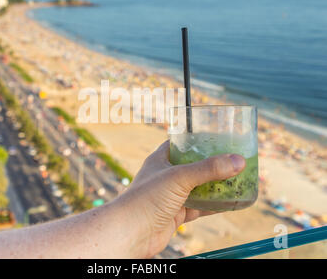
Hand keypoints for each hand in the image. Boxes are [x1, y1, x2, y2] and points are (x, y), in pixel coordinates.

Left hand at [117, 140, 244, 257]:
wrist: (131, 232)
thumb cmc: (147, 198)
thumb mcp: (179, 177)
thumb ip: (208, 169)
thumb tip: (238, 161)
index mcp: (161, 159)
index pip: (180, 144)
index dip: (196, 140)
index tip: (216, 137)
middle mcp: (166, 176)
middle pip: (192, 166)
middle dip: (211, 164)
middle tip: (232, 159)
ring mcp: (171, 195)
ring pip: (198, 187)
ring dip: (215, 185)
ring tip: (237, 179)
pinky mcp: (176, 213)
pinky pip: (199, 207)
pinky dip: (214, 205)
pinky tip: (230, 202)